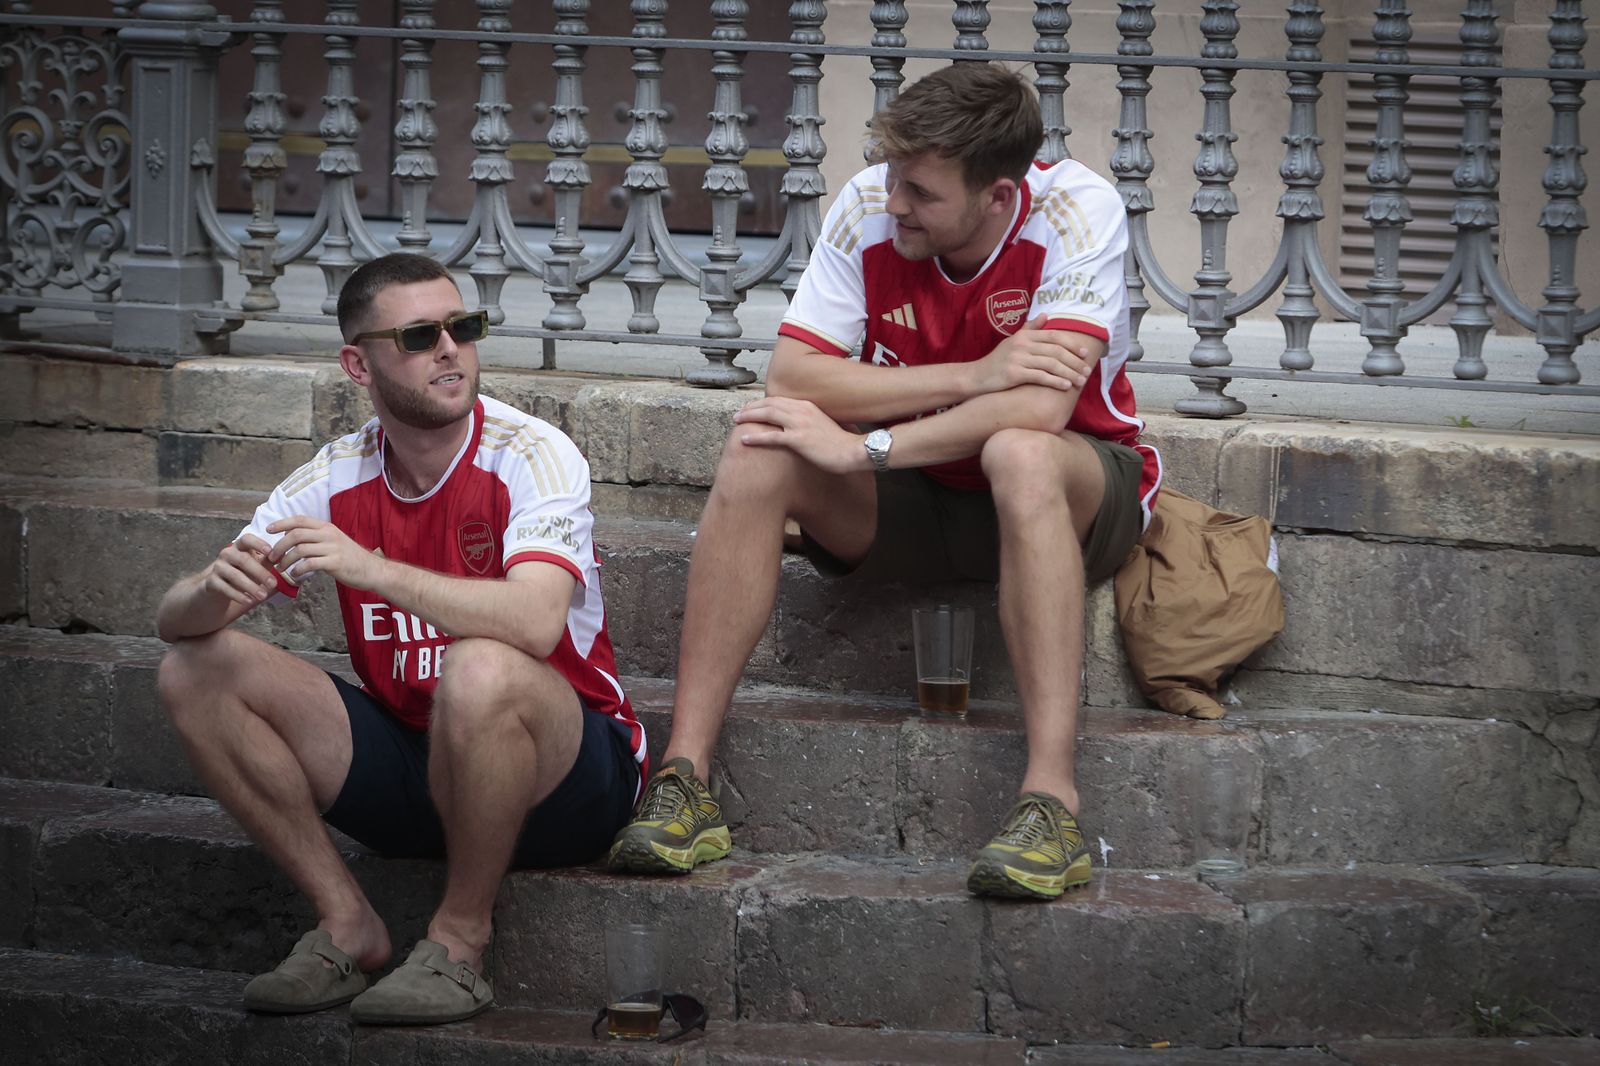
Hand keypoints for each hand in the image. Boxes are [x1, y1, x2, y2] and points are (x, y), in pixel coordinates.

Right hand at [201, 533, 280, 607]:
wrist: (218, 588)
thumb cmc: (243, 573)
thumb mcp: (257, 566)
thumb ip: (268, 561)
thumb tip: (285, 556)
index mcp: (240, 547)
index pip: (247, 539)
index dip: (258, 543)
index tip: (270, 551)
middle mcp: (227, 554)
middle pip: (243, 560)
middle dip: (260, 572)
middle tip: (274, 584)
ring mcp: (218, 567)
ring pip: (234, 575)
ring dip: (250, 586)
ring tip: (263, 596)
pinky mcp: (211, 582)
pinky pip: (224, 588)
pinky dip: (238, 595)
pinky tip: (248, 600)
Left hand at [266, 515, 382, 590]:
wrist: (372, 570)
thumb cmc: (350, 558)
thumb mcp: (334, 541)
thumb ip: (315, 537)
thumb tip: (291, 536)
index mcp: (327, 527)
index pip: (300, 520)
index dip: (282, 523)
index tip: (268, 529)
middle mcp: (329, 535)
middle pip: (296, 534)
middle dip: (279, 545)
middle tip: (272, 557)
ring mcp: (333, 548)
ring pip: (300, 550)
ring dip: (286, 560)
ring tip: (281, 568)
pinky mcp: (335, 563)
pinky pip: (310, 564)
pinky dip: (298, 570)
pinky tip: (294, 575)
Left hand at [733, 396, 866, 474]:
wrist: (853, 450)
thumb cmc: (840, 443)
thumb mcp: (823, 425)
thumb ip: (809, 421)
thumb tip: (799, 427)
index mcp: (807, 406)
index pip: (779, 400)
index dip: (762, 403)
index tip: (751, 408)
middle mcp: (801, 410)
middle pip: (769, 404)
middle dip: (751, 407)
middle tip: (738, 413)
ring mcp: (799, 424)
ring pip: (767, 415)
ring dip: (749, 417)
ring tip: (736, 421)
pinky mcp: (798, 439)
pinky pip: (771, 436)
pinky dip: (755, 437)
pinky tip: (744, 439)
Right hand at [967, 315, 1093, 395]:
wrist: (977, 377)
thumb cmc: (997, 361)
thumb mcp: (1013, 341)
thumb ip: (1030, 329)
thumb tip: (1045, 315)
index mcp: (1025, 335)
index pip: (1055, 337)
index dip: (1072, 344)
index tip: (1085, 353)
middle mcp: (1022, 344)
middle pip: (1056, 351)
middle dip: (1074, 362)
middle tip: (1087, 371)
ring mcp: (1018, 358)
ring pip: (1051, 364)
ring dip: (1069, 373)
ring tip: (1080, 381)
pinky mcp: (1014, 373)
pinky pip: (1040, 376)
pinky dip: (1055, 381)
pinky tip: (1066, 386)